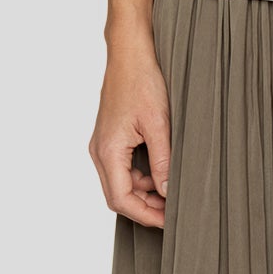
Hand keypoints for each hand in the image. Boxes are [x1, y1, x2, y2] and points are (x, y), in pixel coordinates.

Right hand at [89, 37, 171, 227]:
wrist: (130, 51)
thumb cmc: (142, 80)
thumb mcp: (159, 123)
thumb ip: (163, 160)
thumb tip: (167, 192)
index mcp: (108, 150)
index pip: (121, 199)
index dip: (145, 215)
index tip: (168, 222)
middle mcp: (99, 150)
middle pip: (117, 194)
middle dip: (145, 206)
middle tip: (173, 210)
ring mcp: (102, 143)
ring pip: (119, 182)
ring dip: (143, 191)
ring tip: (170, 191)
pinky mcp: (110, 136)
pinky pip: (121, 167)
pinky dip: (139, 175)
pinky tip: (160, 171)